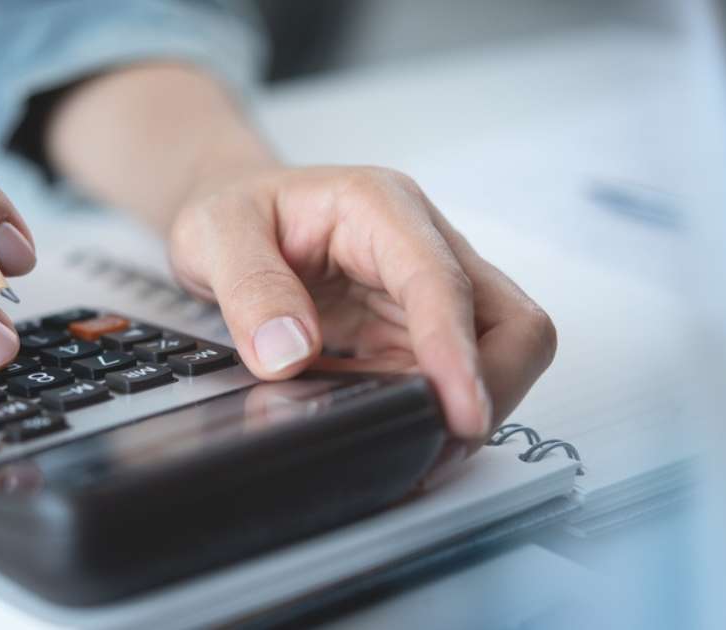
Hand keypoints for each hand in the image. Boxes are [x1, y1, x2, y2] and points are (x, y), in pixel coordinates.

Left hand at [169, 165, 555, 441]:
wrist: (233, 213)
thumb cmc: (234, 211)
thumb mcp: (213, 234)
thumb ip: (249, 289)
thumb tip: (290, 353)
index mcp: (381, 208)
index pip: (443, 284)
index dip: (458, 354)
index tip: (463, 413)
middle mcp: (422, 246)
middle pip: (511, 324)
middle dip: (491, 389)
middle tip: (439, 446)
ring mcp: (425, 293)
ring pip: (495, 358)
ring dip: (459, 408)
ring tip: (402, 447)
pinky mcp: (413, 332)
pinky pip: (445, 381)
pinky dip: (426, 413)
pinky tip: (381, 427)